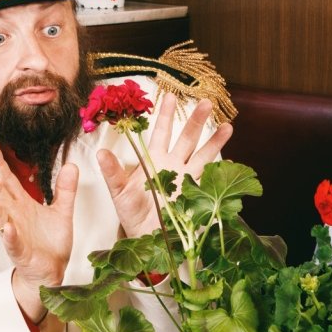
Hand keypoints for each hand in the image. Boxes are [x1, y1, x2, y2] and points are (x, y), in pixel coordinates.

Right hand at [0, 148, 79, 321]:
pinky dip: (9, 236)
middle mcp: (14, 216)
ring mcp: (14, 234)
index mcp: (22, 205)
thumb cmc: (51, 242)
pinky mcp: (20, 252)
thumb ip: (65, 189)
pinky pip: (13, 243)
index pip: (7, 180)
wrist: (52, 271)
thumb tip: (72, 165)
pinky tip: (6, 228)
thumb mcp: (62, 211)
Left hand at [102, 95, 232, 237]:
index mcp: (154, 159)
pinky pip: (209, 180)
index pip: (161, 132)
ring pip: (202, 155)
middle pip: (187, 138)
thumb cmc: (131, 212)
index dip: (165, 115)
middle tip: (206, 103)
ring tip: (227, 126)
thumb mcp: (118, 191)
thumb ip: (112, 172)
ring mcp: (186, 178)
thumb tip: (100, 153)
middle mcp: (173, 165)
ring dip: (214, 141)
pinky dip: (220, 172)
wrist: (145, 236)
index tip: (170, 96)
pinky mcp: (196, 195)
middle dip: (196, 121)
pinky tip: (231, 164)